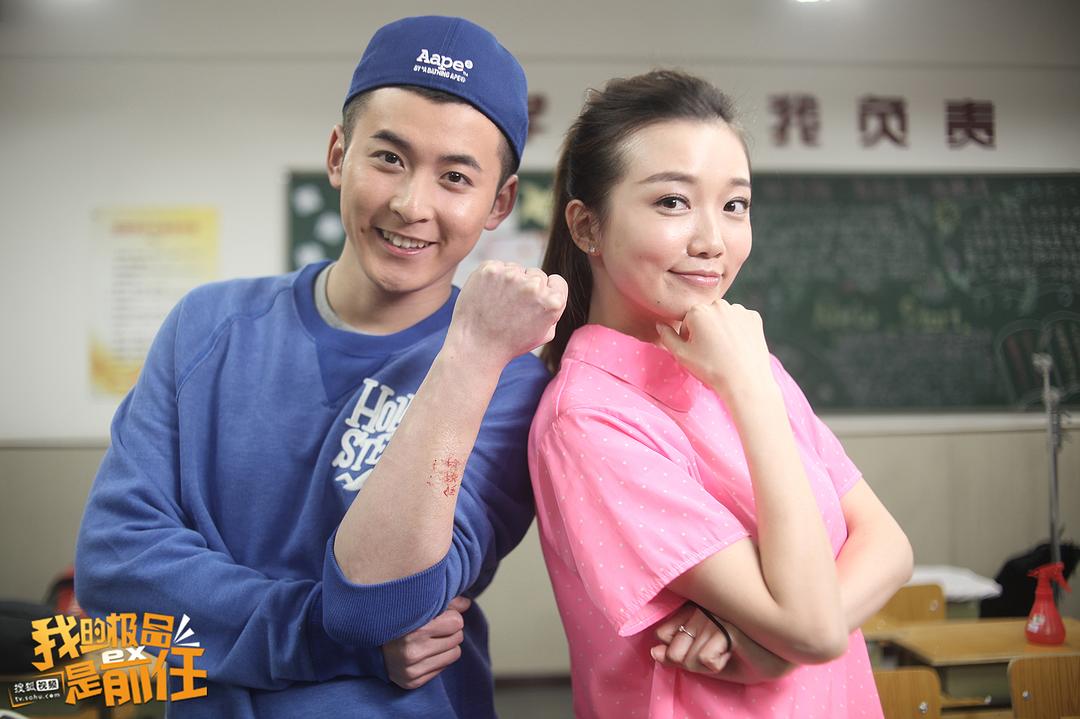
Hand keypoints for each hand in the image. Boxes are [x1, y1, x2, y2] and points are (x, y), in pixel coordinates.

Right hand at [382, 596, 470, 688]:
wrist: (369, 642)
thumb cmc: (399, 618)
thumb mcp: (419, 604)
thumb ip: (446, 602)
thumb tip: (467, 605)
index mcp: (415, 628)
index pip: (457, 622)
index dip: (450, 617)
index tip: (439, 615)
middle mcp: (413, 651)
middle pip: (457, 637)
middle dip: (449, 630)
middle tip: (434, 627)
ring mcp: (412, 669)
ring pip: (455, 654)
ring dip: (446, 645)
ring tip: (430, 639)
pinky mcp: (412, 681)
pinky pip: (443, 668)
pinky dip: (438, 658)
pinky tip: (424, 652)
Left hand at [447, 261, 567, 368]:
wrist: (476, 347)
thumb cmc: (510, 344)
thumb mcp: (545, 334)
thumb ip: (554, 310)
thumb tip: (553, 291)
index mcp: (553, 301)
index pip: (557, 281)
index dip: (546, 292)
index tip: (533, 302)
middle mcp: (534, 285)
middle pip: (537, 274)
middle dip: (527, 287)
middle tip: (512, 307)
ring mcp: (511, 275)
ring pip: (516, 269)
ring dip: (509, 281)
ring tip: (498, 304)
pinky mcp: (490, 270)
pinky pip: (497, 267)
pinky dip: (493, 278)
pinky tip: (488, 296)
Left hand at [651, 604, 731, 674]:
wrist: (772, 657)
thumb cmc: (738, 657)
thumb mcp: (700, 658)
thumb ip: (675, 655)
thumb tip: (654, 652)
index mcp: (688, 607)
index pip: (661, 634)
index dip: (679, 652)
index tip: (700, 647)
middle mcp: (698, 607)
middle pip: (673, 652)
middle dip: (693, 662)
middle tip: (714, 652)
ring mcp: (712, 616)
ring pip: (689, 659)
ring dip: (709, 665)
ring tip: (726, 651)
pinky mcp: (728, 628)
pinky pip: (706, 659)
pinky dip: (720, 664)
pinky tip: (732, 652)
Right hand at [656, 299, 772, 400]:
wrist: (745, 381)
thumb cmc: (711, 369)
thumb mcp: (682, 355)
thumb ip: (667, 337)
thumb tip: (660, 324)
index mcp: (698, 311)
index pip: (687, 321)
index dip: (689, 338)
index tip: (697, 351)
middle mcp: (719, 304)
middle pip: (706, 316)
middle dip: (706, 330)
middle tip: (712, 352)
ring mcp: (739, 310)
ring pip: (724, 317)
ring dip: (722, 328)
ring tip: (726, 350)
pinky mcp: (754, 317)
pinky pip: (741, 320)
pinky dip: (739, 330)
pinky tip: (738, 346)